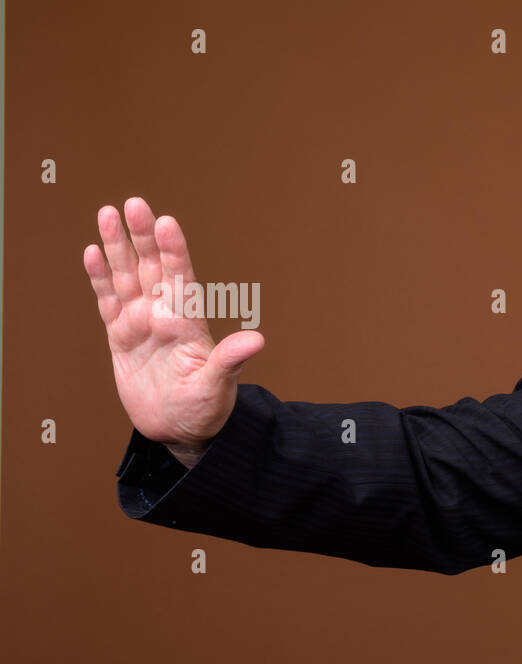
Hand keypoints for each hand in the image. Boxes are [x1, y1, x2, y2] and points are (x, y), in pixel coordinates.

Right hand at [83, 197, 263, 453]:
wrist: (178, 430)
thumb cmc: (204, 409)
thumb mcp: (218, 387)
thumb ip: (230, 361)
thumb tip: (256, 340)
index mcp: (188, 323)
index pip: (181, 279)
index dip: (173, 251)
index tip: (167, 224)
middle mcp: (164, 315)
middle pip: (151, 268)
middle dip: (142, 237)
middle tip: (134, 204)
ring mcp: (141, 323)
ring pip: (127, 276)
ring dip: (117, 247)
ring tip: (108, 214)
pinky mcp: (121, 335)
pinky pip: (108, 300)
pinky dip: (99, 278)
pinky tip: (93, 252)